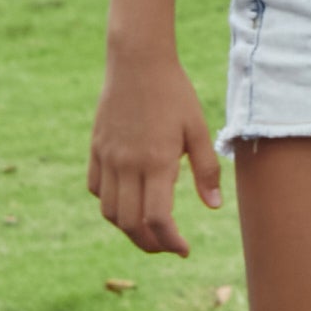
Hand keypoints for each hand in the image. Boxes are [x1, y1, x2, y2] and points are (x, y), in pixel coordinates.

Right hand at [87, 42, 222, 251]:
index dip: (170, 242)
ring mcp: (108, 157)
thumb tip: (214, 206)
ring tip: (148, 229)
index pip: (157, 219)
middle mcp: (128, 164)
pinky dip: (109, 204)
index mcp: (157, 162)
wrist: (137, 62)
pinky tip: (128, 201)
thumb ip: (206, 170)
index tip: (183, 249)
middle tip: (168, 245)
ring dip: (128, 229)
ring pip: (109, 211)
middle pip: (130, 224)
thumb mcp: (199, 129)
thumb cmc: (175, 94)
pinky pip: (96, 189)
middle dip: (150, 244)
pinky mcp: (96, 149)